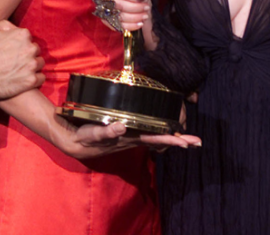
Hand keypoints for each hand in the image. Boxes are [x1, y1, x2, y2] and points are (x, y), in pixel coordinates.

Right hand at [0, 20, 44, 98]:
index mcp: (22, 35)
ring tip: (20, 71)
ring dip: (32, 67)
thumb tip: (16, 28)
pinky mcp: (31, 80)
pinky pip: (41, 78)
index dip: (21, 46)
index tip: (14, 52)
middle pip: (36, 51)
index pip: (29, 39)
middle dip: (28, 55)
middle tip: (16, 62)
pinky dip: (35, 79)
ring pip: (40, 63)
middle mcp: (30, 48)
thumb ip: (6, 25)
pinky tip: (24, 79)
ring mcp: (31, 65)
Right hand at [61, 119, 201, 159]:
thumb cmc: (82, 136)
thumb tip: (122, 127)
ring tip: (188, 139)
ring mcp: (130, 136)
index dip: (171, 140)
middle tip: (198, 142)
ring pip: (156, 137)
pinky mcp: (126, 132)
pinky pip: (147, 133)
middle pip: (160, 140)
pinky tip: (165, 131)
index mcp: (128, 138)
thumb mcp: (91, 134)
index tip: (187, 142)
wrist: (71, 140)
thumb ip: (106, 131)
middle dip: (179, 141)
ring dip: (171, 138)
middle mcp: (133, 138)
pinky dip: (159, 133)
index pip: (154, 139)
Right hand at [98, 0, 151, 32]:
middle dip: (136, 7)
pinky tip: (140, 23)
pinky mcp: (106, 21)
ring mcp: (103, 10)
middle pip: (119, 5)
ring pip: (119, 17)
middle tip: (147, 7)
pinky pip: (118, 26)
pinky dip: (131, 26)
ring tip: (145, 15)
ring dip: (135, 17)